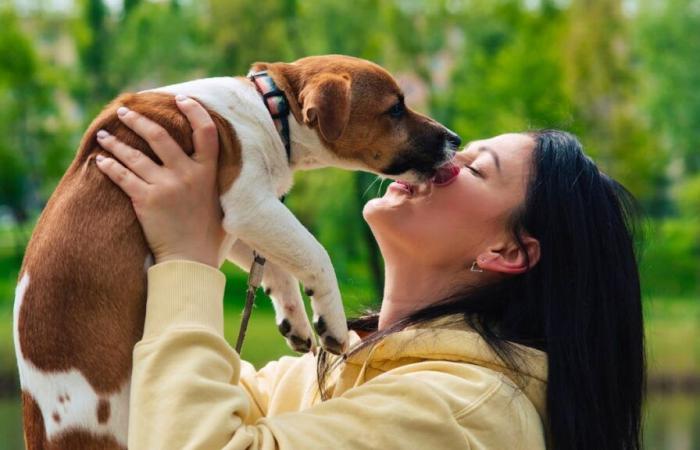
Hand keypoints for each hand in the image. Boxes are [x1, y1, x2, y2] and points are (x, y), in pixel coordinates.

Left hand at [95, 95, 225, 267]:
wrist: (191, 260)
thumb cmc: (209, 235)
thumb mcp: (221, 202)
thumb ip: (216, 181)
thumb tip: (214, 164)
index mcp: (208, 173)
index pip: (206, 132)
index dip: (194, 112)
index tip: (182, 99)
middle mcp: (187, 174)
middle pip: (160, 135)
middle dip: (138, 120)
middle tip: (124, 112)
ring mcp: (165, 186)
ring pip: (135, 155)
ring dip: (116, 143)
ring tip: (104, 135)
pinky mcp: (145, 200)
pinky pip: (122, 176)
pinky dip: (109, 166)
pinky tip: (101, 161)